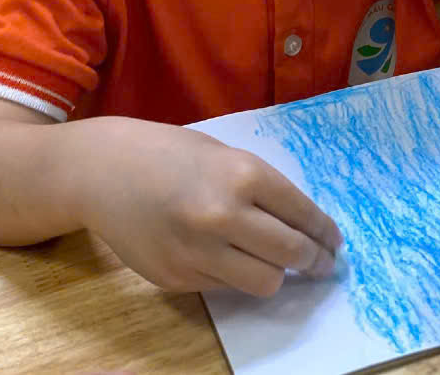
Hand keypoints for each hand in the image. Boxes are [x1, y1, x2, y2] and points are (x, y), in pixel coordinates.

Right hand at [73, 117, 341, 296]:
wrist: (104, 171)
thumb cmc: (171, 153)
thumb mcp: (226, 156)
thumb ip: (263, 189)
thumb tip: (304, 225)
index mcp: (244, 175)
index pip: (303, 215)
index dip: (326, 233)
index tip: (335, 242)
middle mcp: (224, 216)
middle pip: (292, 254)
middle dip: (315, 261)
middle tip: (322, 263)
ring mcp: (198, 252)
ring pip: (264, 282)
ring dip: (278, 275)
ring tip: (282, 266)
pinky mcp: (176, 278)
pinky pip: (224, 286)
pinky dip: (235, 276)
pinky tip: (231, 259)